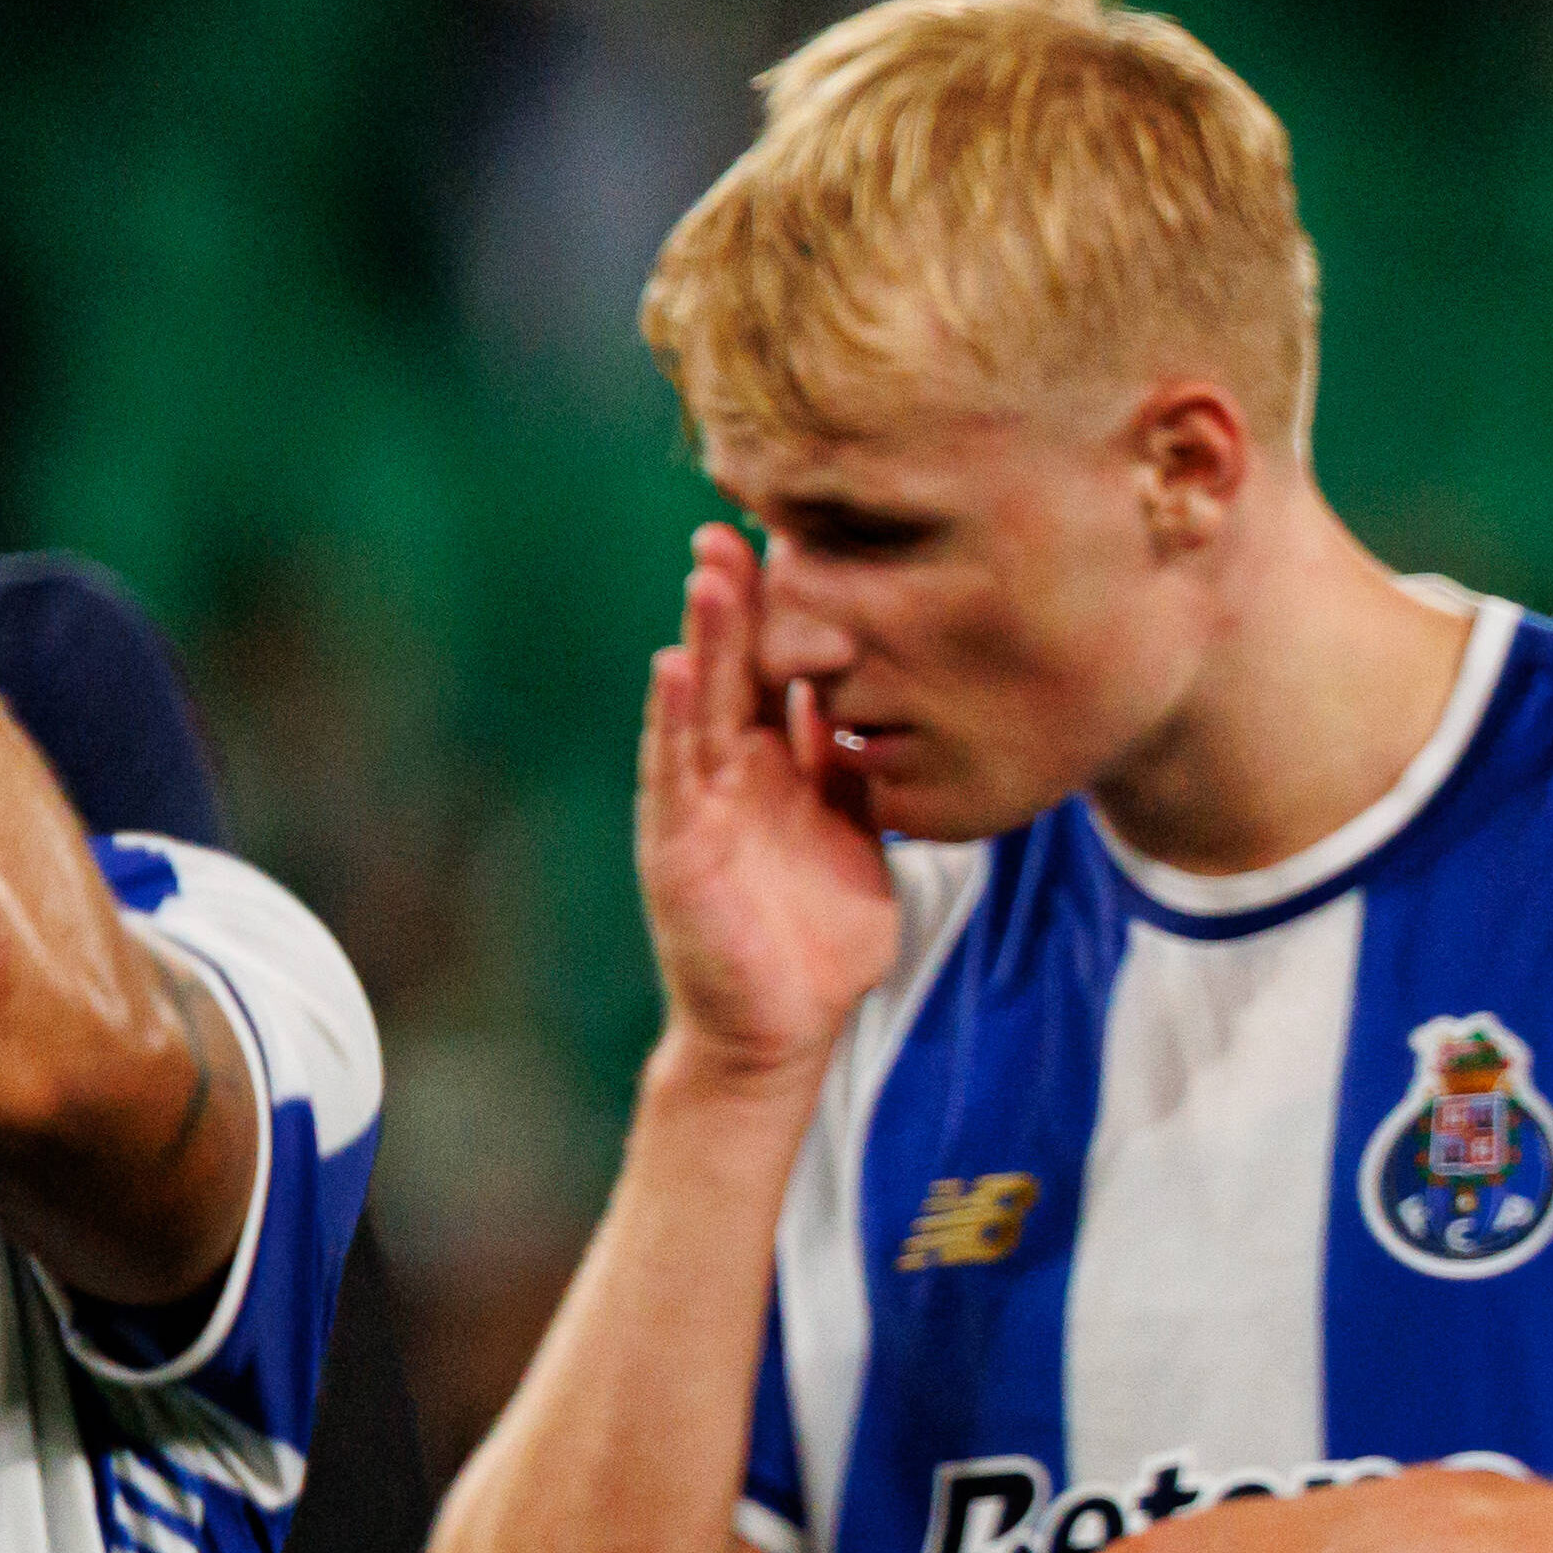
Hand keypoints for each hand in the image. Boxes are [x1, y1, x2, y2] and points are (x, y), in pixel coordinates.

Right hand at [635, 527, 901, 1083]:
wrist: (784, 1030)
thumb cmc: (820, 940)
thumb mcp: (857, 836)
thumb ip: (858, 771)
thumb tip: (881, 707)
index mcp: (777, 767)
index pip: (777, 672)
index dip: (784, 612)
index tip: (799, 540)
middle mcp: (732, 774)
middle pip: (731, 670)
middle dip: (732, 600)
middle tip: (732, 523)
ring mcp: (698, 805)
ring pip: (699, 706)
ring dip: (702, 640)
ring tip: (708, 571)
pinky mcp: (677, 845)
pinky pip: (673, 773)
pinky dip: (672, 720)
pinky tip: (671, 668)